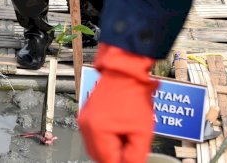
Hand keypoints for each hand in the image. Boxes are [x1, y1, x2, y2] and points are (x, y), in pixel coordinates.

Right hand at [78, 44, 157, 162]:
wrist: (125, 72)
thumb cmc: (133, 94)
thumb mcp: (142, 131)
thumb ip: (136, 156)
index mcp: (97, 131)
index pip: (108, 162)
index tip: (131, 161)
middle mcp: (86, 126)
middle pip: (98, 157)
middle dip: (114, 158)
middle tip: (129, 154)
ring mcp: (84, 120)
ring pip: (95, 148)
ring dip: (109, 150)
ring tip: (126, 141)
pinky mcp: (87, 115)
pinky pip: (93, 136)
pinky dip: (105, 140)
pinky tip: (119, 133)